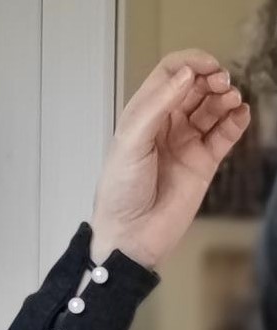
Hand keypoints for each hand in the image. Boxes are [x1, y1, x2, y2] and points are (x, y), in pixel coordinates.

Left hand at [91, 49, 251, 268]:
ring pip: (213, 108)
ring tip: (231, 99)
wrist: (131, 235)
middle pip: (194, 88)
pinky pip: (225, 134)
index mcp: (142, 115)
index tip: (208, 65)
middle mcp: (165, 125)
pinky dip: (236, 121)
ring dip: (225, 98)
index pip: (168, 75)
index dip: (189, 64)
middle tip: (222, 83)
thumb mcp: (130, 143)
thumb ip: (156, 107)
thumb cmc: (120, 190)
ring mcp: (186, 142)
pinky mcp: (204, 162)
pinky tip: (241, 115)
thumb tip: (185, 74)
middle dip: (211, 79)